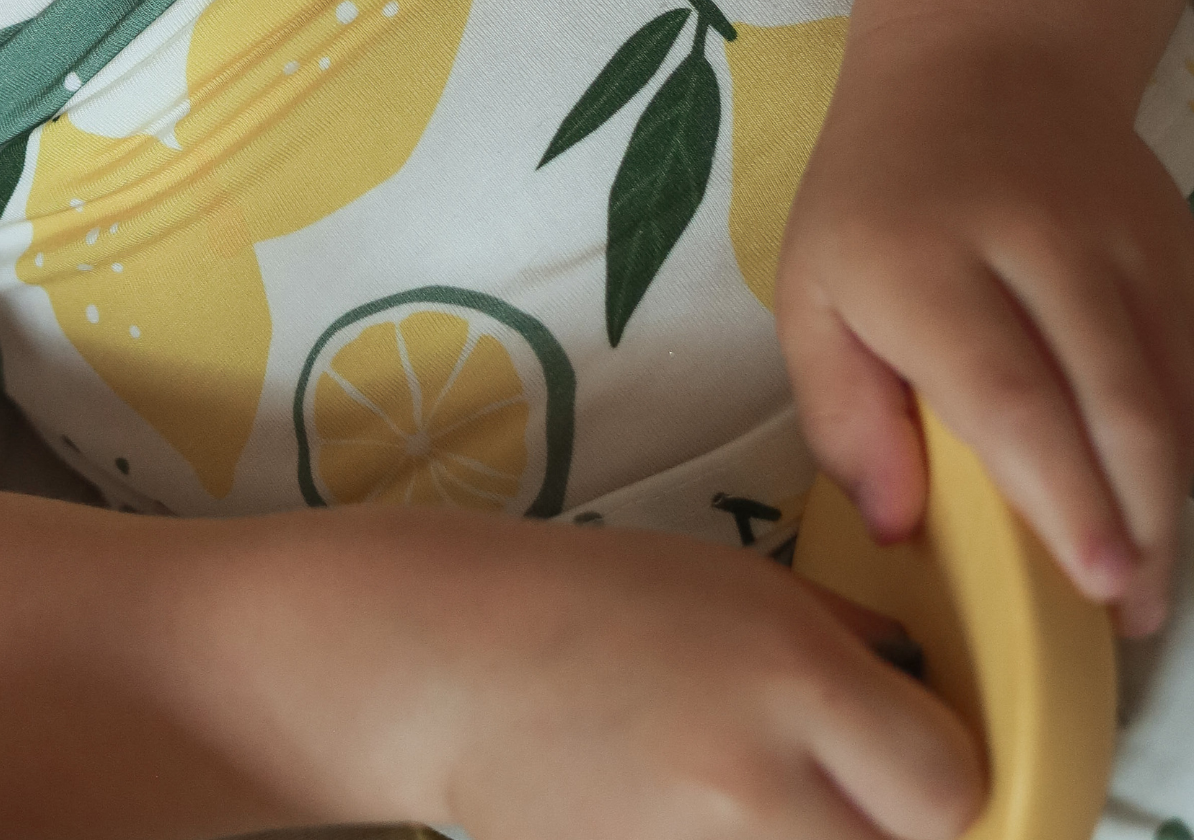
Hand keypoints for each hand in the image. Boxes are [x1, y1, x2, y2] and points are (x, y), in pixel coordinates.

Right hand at [371, 517, 980, 839]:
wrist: (444, 666)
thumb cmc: (583, 603)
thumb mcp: (735, 582)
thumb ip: (846, 645)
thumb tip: (933, 703)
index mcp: (789, 671)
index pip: (952, 782)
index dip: (939, 775)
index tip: (909, 758)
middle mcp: (760, 780)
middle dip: (887, 824)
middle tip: (835, 788)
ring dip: (817, 838)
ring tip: (755, 800)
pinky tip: (701, 815)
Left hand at [776, 31, 1193, 636]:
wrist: (982, 60)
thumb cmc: (876, 197)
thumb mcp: (810, 288)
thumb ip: (841, 410)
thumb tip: (896, 524)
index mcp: (919, 258)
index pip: (1009, 394)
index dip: (1061, 495)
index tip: (1094, 581)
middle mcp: (1031, 245)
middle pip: (1117, 405)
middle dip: (1139, 523)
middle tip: (1130, 609)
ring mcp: (1121, 241)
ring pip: (1175, 392)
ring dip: (1172, 495)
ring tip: (1146, 578)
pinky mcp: (1179, 244)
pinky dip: (1188, 436)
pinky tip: (1160, 493)